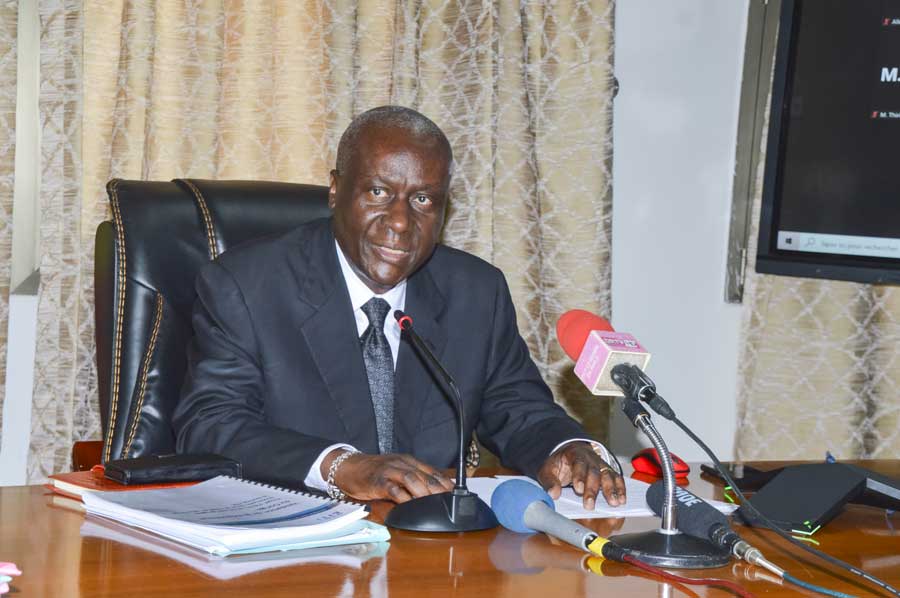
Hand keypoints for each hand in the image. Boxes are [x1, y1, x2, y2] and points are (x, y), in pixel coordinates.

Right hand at [322, 450, 454, 502]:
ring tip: (432, 503)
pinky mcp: (378, 481)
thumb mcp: (396, 471)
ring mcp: (389, 471)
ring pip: (411, 479)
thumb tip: (432, 492)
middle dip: (438, 488)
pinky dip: (403, 497)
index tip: (455, 493)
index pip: (431, 470)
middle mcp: (401, 464)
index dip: (444, 482)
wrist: (350, 467)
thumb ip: (412, 479)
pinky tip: (410, 505)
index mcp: (408, 461)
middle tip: (448, 500)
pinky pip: (393, 489)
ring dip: (423, 491)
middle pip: (424, 475)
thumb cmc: (375, 472)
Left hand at [537, 442, 626, 508]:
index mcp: (575, 454)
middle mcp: (591, 458)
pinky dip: (620, 489)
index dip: (579, 476)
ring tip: (613, 503)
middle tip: (589, 505)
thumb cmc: (559, 463)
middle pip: (594, 472)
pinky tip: (622, 499)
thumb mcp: (548, 469)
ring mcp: (601, 464)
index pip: (578, 464)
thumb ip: (549, 481)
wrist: (569, 452)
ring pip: (608, 475)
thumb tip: (553, 494)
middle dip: (593, 490)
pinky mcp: (608, 472)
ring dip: (611, 490)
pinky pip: (617, 478)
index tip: (578, 489)